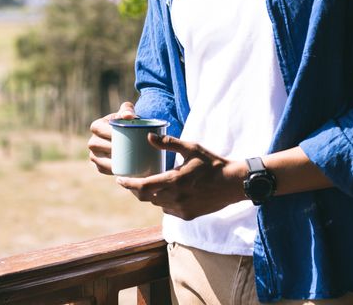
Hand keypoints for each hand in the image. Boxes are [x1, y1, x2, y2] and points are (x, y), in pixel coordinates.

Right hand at [87, 101, 135, 174]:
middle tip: (127, 149)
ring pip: (99, 159)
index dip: (109, 132)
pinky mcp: (99, 166)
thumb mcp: (127, 113)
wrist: (128, 137)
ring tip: (126, 161)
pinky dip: (111, 170)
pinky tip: (122, 170)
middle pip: (97, 145)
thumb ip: (128, 110)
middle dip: (111, 148)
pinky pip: (103, 169)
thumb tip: (128, 116)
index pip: (99, 129)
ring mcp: (94, 154)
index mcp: (96, 126)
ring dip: (110, 161)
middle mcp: (92, 141)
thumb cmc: (127, 123)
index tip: (123, 135)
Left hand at [115, 134, 246, 219]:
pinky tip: (166, 192)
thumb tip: (148, 136)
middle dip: (135, 190)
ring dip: (150, 195)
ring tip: (147, 184)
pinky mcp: (188, 215)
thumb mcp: (191, 148)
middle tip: (129, 181)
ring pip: (157, 204)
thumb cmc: (212, 163)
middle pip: (146, 197)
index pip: (142, 186)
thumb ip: (169, 143)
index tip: (119, 179)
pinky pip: (168, 210)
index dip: (128, 184)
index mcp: (174, 181)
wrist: (234, 184)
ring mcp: (182, 209)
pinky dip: (163, 202)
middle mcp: (175, 198)